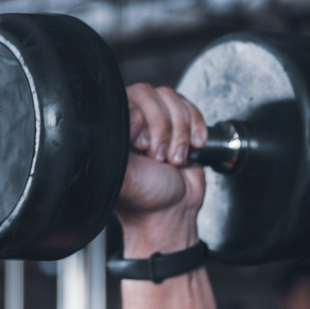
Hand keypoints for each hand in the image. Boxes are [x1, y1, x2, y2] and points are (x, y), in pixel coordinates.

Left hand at [115, 83, 207, 256]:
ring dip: (180, 133)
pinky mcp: (180, 125)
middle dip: (164, 129)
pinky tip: (191, 149)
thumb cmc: (145, 200)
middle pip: (153, 95)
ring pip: (173, 100)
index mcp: (113, 132)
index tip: (143, 149)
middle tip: (159, 157)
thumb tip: (120, 119)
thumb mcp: (123, 176)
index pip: (129, 99)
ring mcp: (157, 123)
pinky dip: (196, 128)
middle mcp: (133, 123)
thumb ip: (113, 149)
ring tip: (173, 159)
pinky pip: (191, 108)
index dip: (143, 121)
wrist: (173, 213)